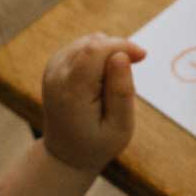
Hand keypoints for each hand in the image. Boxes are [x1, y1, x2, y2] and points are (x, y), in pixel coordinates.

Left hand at [41, 34, 146, 173]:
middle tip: (132, 73)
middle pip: (92, 43)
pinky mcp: (55, 65)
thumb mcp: (120, 126)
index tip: (143, 57)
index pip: (95, 50)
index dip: (122, 46)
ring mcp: (52, 69)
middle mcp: (56, 76)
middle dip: (118, 49)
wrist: (66, 153)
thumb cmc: (98, 143)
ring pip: (88, 42)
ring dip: (109, 53)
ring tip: (115, 82)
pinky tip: (104, 77)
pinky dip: (99, 55)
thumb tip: (120, 56)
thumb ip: (121, 91)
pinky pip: (82, 47)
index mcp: (72, 92)